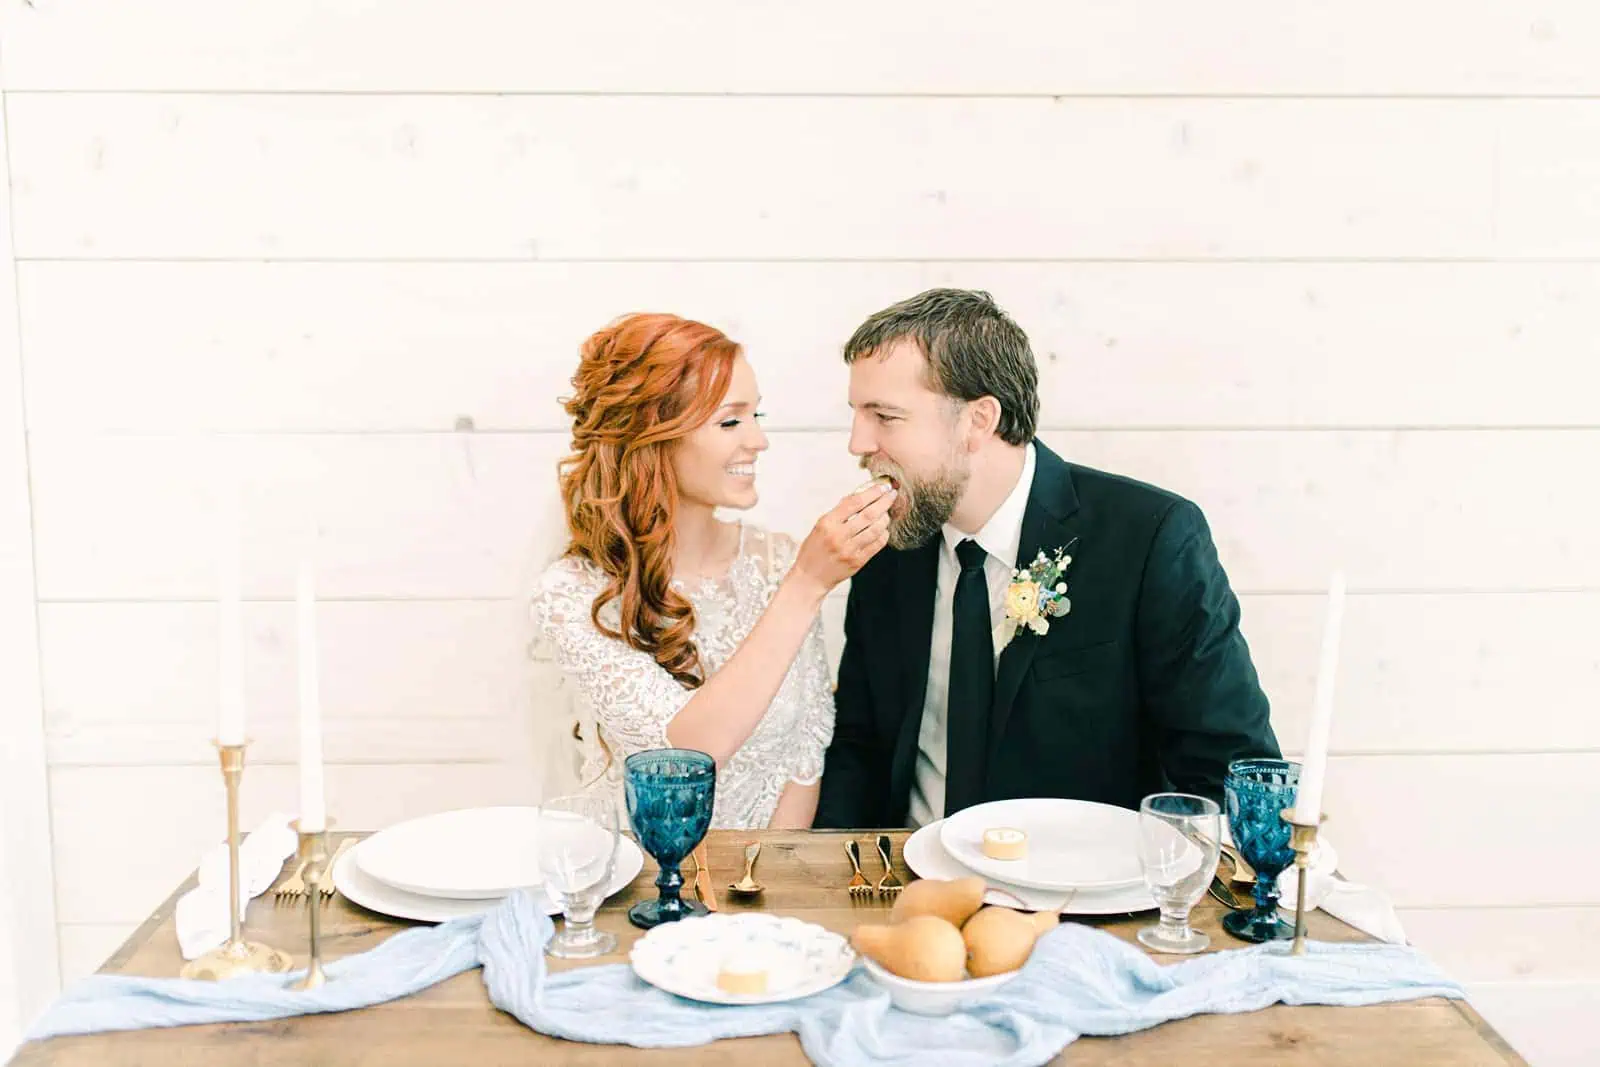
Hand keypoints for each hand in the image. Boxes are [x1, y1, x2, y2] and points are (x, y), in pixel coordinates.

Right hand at [790, 481, 896, 595]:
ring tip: (887, 513)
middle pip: (868, 514)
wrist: (810, 577)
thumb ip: (839, 512)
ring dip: (885, 518)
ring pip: (876, 529)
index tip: (881, 487)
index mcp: (827, 523)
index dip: (871, 493)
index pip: (854, 502)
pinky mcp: (857, 562)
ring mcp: (849, 550)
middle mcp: (838, 536)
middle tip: (892, 495)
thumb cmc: (814, 550)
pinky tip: (883, 530)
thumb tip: (860, 496)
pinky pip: (877, 545)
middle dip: (884, 502)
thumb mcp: (820, 526)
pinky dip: (883, 535)